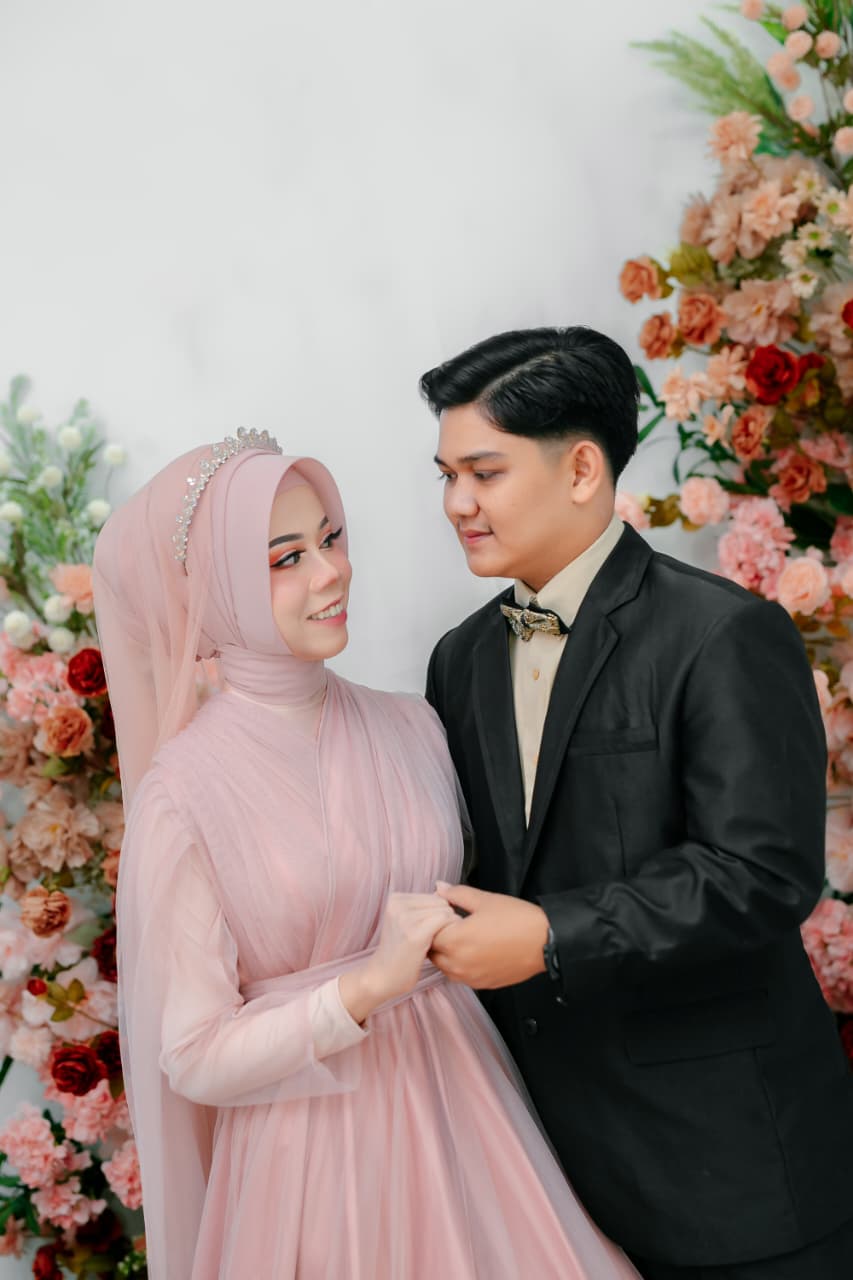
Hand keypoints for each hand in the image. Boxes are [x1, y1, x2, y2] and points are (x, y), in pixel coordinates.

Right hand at [339, 892, 455, 1023]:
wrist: (381, 977)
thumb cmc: (399, 952)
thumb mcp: (406, 921)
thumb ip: (423, 906)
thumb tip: (444, 889)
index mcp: (396, 898)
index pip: (435, 895)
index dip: (440, 914)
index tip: (432, 931)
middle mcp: (398, 904)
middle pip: (441, 902)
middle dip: (445, 919)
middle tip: (434, 939)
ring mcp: (405, 918)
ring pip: (445, 911)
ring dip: (448, 928)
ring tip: (435, 943)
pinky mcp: (415, 934)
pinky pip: (445, 921)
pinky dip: (450, 933)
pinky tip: (440, 946)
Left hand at [429, 882, 548, 988]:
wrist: (546, 943)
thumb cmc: (518, 919)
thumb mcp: (486, 900)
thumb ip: (457, 894)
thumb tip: (439, 888)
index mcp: (456, 940)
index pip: (427, 933)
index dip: (431, 921)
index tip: (440, 913)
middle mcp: (459, 964)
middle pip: (432, 953)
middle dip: (435, 938)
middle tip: (448, 925)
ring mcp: (470, 977)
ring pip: (444, 967)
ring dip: (446, 954)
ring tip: (461, 938)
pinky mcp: (482, 985)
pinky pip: (460, 976)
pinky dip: (460, 965)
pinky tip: (473, 951)